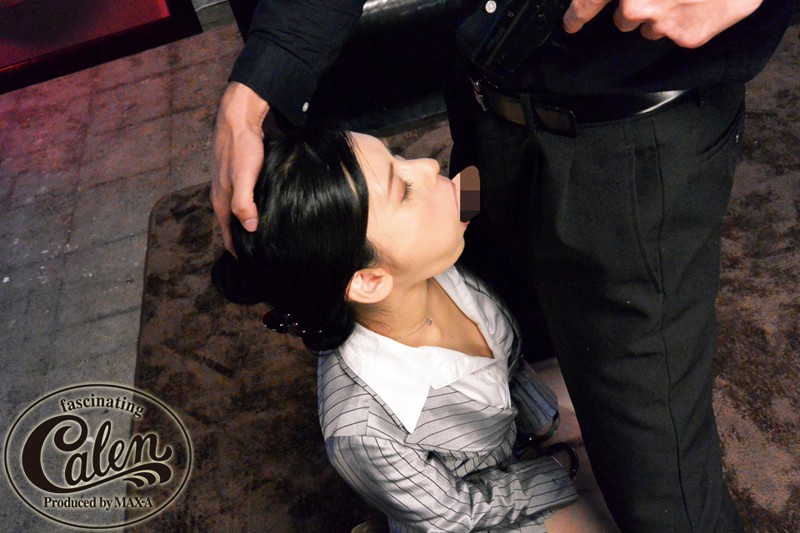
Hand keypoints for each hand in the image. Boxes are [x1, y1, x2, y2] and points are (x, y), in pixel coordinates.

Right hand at [212, 82, 269, 252]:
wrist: (238, 119)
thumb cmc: (241, 148)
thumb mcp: (243, 177)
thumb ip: (244, 203)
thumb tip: (250, 228)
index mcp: (222, 202)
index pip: (228, 235)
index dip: (238, 251)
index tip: (253, 264)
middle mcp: (223, 197)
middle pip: (232, 226)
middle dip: (245, 241)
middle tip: (264, 254)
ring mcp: (230, 187)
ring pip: (239, 214)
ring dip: (250, 226)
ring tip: (267, 237)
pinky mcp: (240, 177)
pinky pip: (246, 201)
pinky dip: (254, 211)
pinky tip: (267, 212)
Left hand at [562, 0, 763, 47]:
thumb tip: (622, 3)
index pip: (586, 3)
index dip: (576, 16)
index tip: (570, 25)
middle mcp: (637, 5)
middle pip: (623, 19)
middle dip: (636, 8)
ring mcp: (661, 23)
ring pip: (650, 29)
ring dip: (662, 14)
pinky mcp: (686, 37)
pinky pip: (676, 34)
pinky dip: (687, 21)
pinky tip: (703, 3)